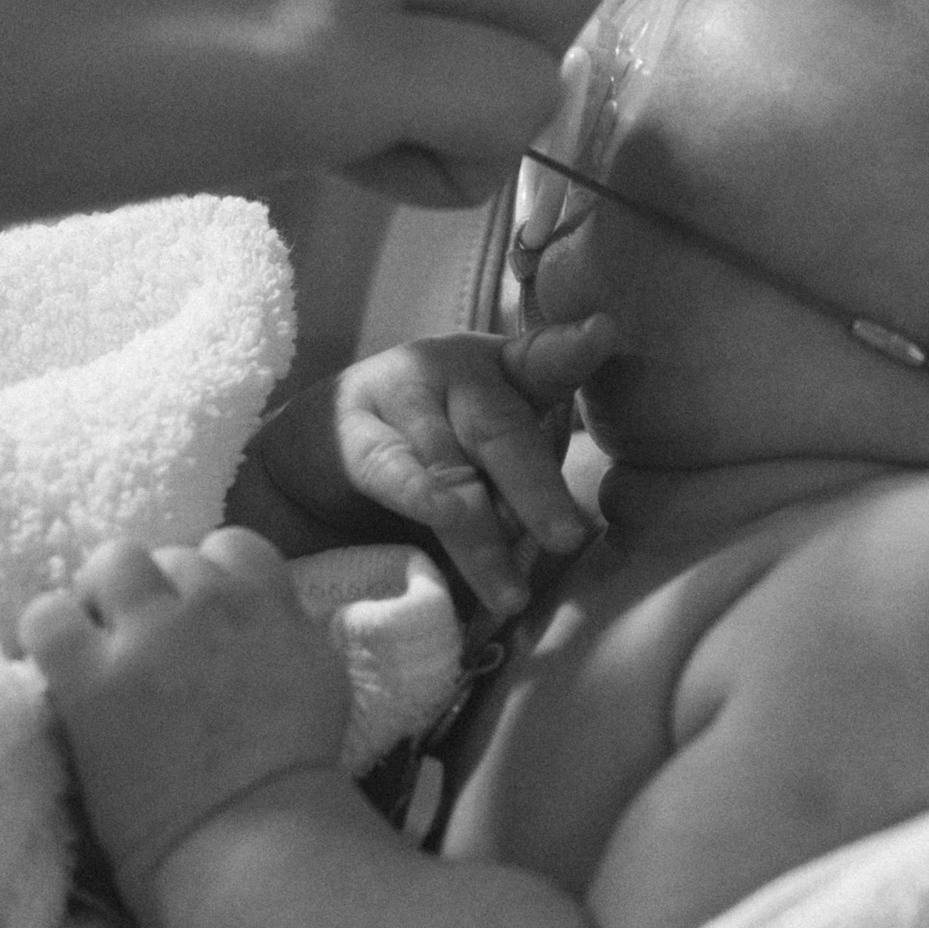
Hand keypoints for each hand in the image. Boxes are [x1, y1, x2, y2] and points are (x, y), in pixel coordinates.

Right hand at [333, 319, 614, 617]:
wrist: (326, 456)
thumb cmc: (437, 460)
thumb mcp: (493, 464)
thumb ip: (528, 486)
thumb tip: (565, 544)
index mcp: (508, 374)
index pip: (545, 361)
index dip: (572, 349)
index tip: (603, 333)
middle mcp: (458, 374)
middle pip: (503, 430)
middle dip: (536, 488)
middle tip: (567, 538)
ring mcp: (401, 395)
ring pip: (451, 468)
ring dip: (481, 537)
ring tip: (509, 594)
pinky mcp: (351, 430)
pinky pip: (389, 466)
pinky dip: (415, 491)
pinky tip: (439, 513)